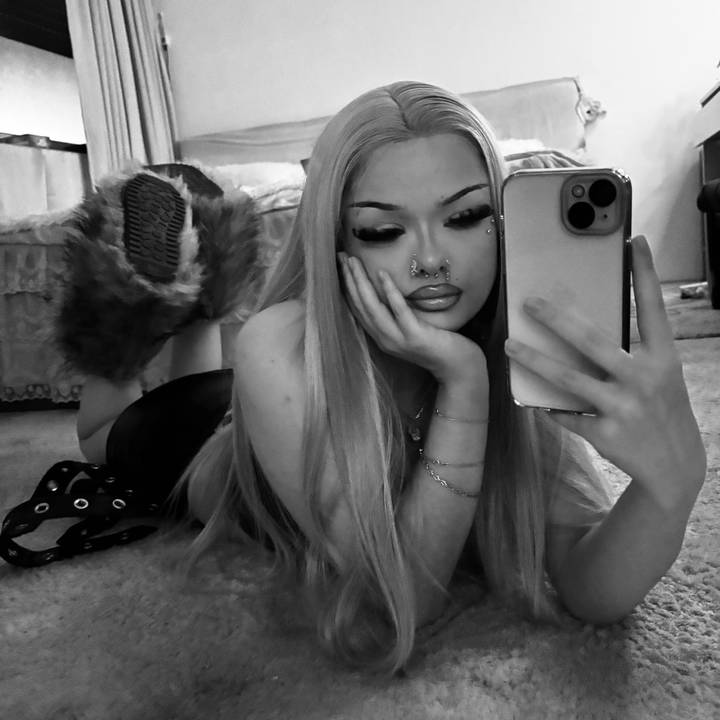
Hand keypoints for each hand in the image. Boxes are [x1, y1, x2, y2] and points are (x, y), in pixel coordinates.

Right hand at [338, 253, 486, 385]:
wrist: (457, 368)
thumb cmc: (438, 345)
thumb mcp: (411, 329)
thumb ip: (397, 316)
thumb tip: (389, 289)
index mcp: (381, 337)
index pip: (357, 310)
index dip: (347, 288)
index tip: (340, 266)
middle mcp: (384, 339)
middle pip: (360, 306)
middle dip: (349, 280)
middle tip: (341, 257)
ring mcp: (398, 339)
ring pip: (373, 308)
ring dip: (361, 283)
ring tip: (354, 262)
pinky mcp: (415, 336)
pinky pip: (399, 311)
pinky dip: (389, 292)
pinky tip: (383, 274)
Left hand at [504, 235, 705, 510]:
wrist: (674, 466)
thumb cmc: (660, 408)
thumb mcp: (659, 376)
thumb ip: (630, 353)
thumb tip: (580, 328)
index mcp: (663, 357)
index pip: (652, 307)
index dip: (644, 273)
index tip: (633, 239)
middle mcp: (644, 378)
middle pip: (592, 340)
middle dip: (557, 318)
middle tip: (530, 301)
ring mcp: (623, 406)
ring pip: (567, 378)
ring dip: (534, 360)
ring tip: (509, 345)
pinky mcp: (605, 432)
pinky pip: (565, 412)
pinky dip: (549, 405)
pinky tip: (536, 399)